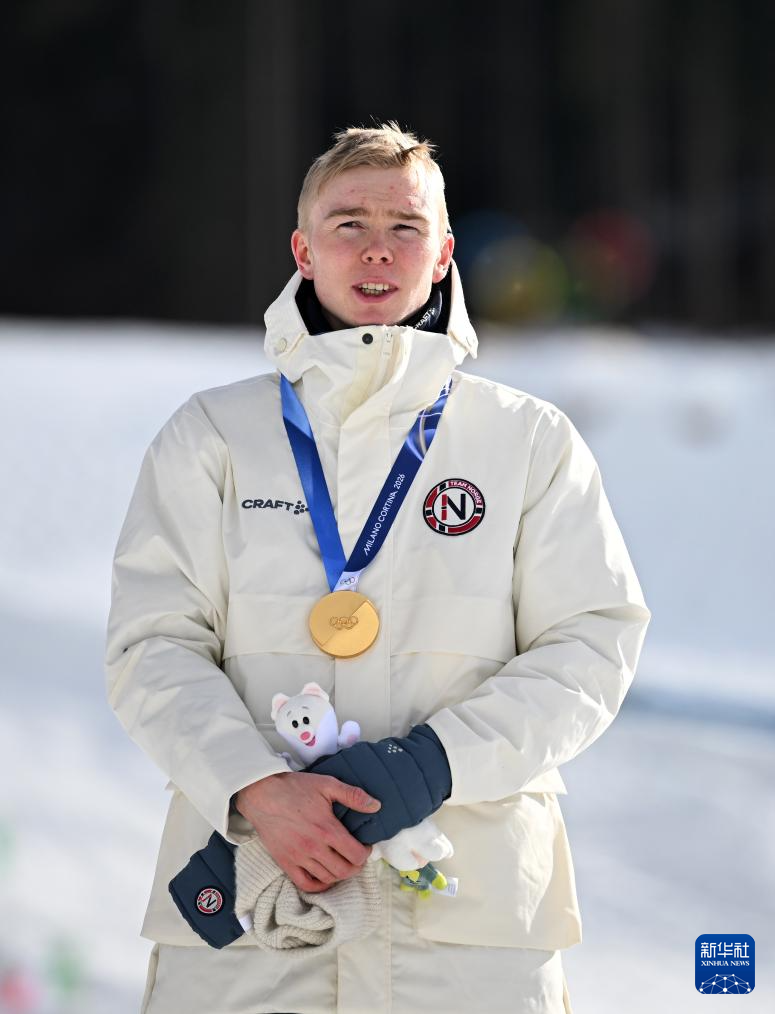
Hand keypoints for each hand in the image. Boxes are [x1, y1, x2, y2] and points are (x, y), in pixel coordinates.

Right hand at [235, 772, 379, 893]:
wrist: (262, 794)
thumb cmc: (295, 788)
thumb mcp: (327, 784)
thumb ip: (353, 795)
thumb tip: (376, 805)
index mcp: (327, 829)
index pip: (356, 855)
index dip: (366, 853)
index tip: (364, 846)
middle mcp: (314, 848)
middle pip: (344, 871)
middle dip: (356, 866)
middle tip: (356, 856)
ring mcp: (298, 858)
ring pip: (327, 878)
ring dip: (339, 874)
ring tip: (342, 862)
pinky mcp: (285, 863)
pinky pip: (305, 884)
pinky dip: (319, 885)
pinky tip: (325, 876)